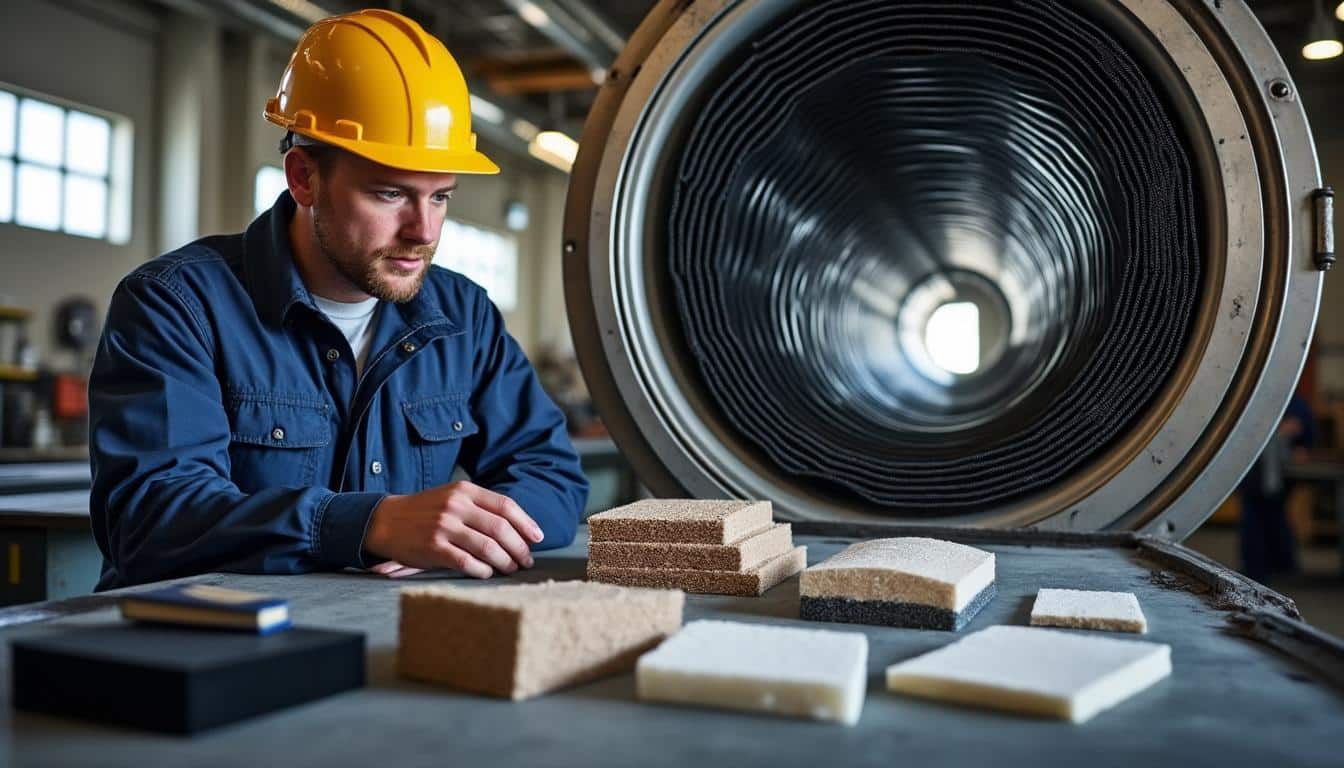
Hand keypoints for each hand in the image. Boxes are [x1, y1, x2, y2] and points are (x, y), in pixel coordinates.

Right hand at [363, 481, 543, 578]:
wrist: (386, 520)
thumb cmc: (425, 511)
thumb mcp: (452, 497)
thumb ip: (480, 508)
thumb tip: (518, 528)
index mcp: (464, 490)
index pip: (505, 505)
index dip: (526, 523)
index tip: (538, 538)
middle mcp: (455, 506)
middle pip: (501, 528)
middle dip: (519, 547)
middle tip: (526, 560)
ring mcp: (444, 526)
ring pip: (488, 547)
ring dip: (505, 561)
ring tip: (510, 568)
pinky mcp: (433, 548)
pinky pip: (467, 562)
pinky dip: (483, 570)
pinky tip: (488, 573)